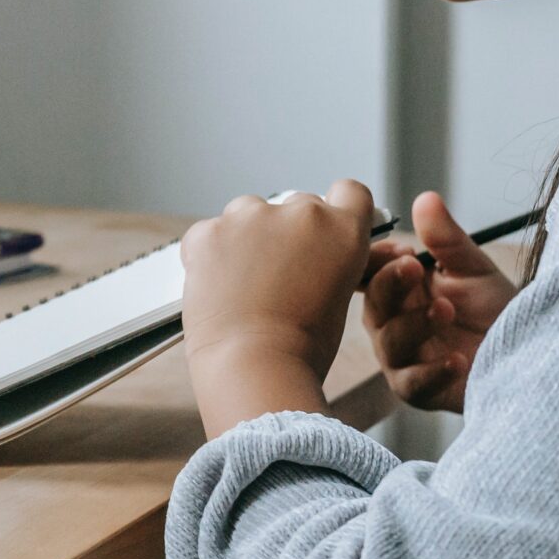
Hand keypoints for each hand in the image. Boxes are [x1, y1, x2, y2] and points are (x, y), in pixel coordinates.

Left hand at [176, 179, 379, 386]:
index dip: (338, 209)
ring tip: (243, 283)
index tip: (325, 227)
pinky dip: (210, 252)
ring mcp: (251, 217)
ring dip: (247, 236)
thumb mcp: (338, 299)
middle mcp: (301, 213)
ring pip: (249, 213)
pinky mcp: (209, 230)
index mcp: (342, 230)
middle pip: (296, 206)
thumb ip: (333, 261)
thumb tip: (320, 254)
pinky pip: (210, 232)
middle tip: (278, 274)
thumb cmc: (301, 348)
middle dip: (289, 232)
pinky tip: (217, 286)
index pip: (349, 192)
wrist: (255, 366)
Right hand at [360, 190, 519, 412]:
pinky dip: (433, 371)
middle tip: (413, 266)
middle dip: (390, 284)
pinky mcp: (421, 392)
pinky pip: (413, 383)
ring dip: (414, 324)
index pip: (368, 275)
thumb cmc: (497, 311)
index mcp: (401, 292)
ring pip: (389, 343)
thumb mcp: (474, 268)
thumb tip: (425, 198)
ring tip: (446, 309)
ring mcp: (405, 360)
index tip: (401, 249)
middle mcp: (395, 325)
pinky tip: (458, 359)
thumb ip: (446, 239)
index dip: (375, 262)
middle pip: (373, 306)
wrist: (533, 354)